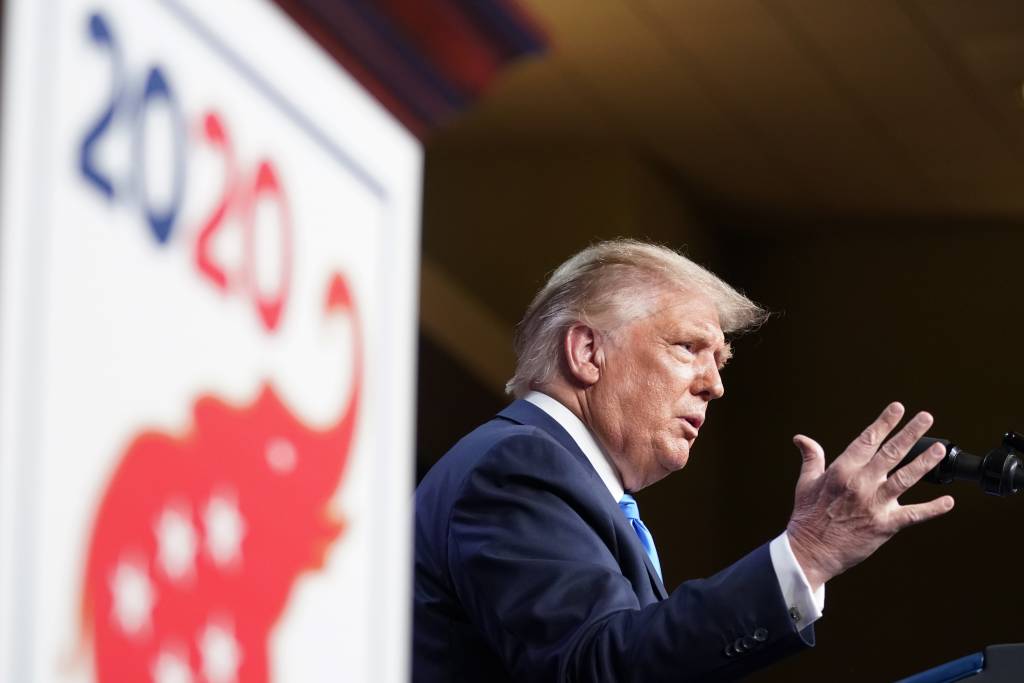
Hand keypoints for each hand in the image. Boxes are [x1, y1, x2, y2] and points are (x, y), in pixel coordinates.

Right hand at [785, 402, 954, 589]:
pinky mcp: (885, 525)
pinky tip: (948, 502)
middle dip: (910, 433)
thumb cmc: (807, 518)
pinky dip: (932, 509)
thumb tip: (801, 439)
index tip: (897, 408)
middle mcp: (861, 484)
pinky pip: (914, 515)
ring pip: (906, 478)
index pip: (867, 440)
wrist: (811, 551)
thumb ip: (811, 458)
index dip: (883, 423)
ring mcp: (875, 504)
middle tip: (925, 417)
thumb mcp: (805, 483)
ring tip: (939, 449)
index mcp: (841, 471)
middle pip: (891, 453)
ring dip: (925, 463)